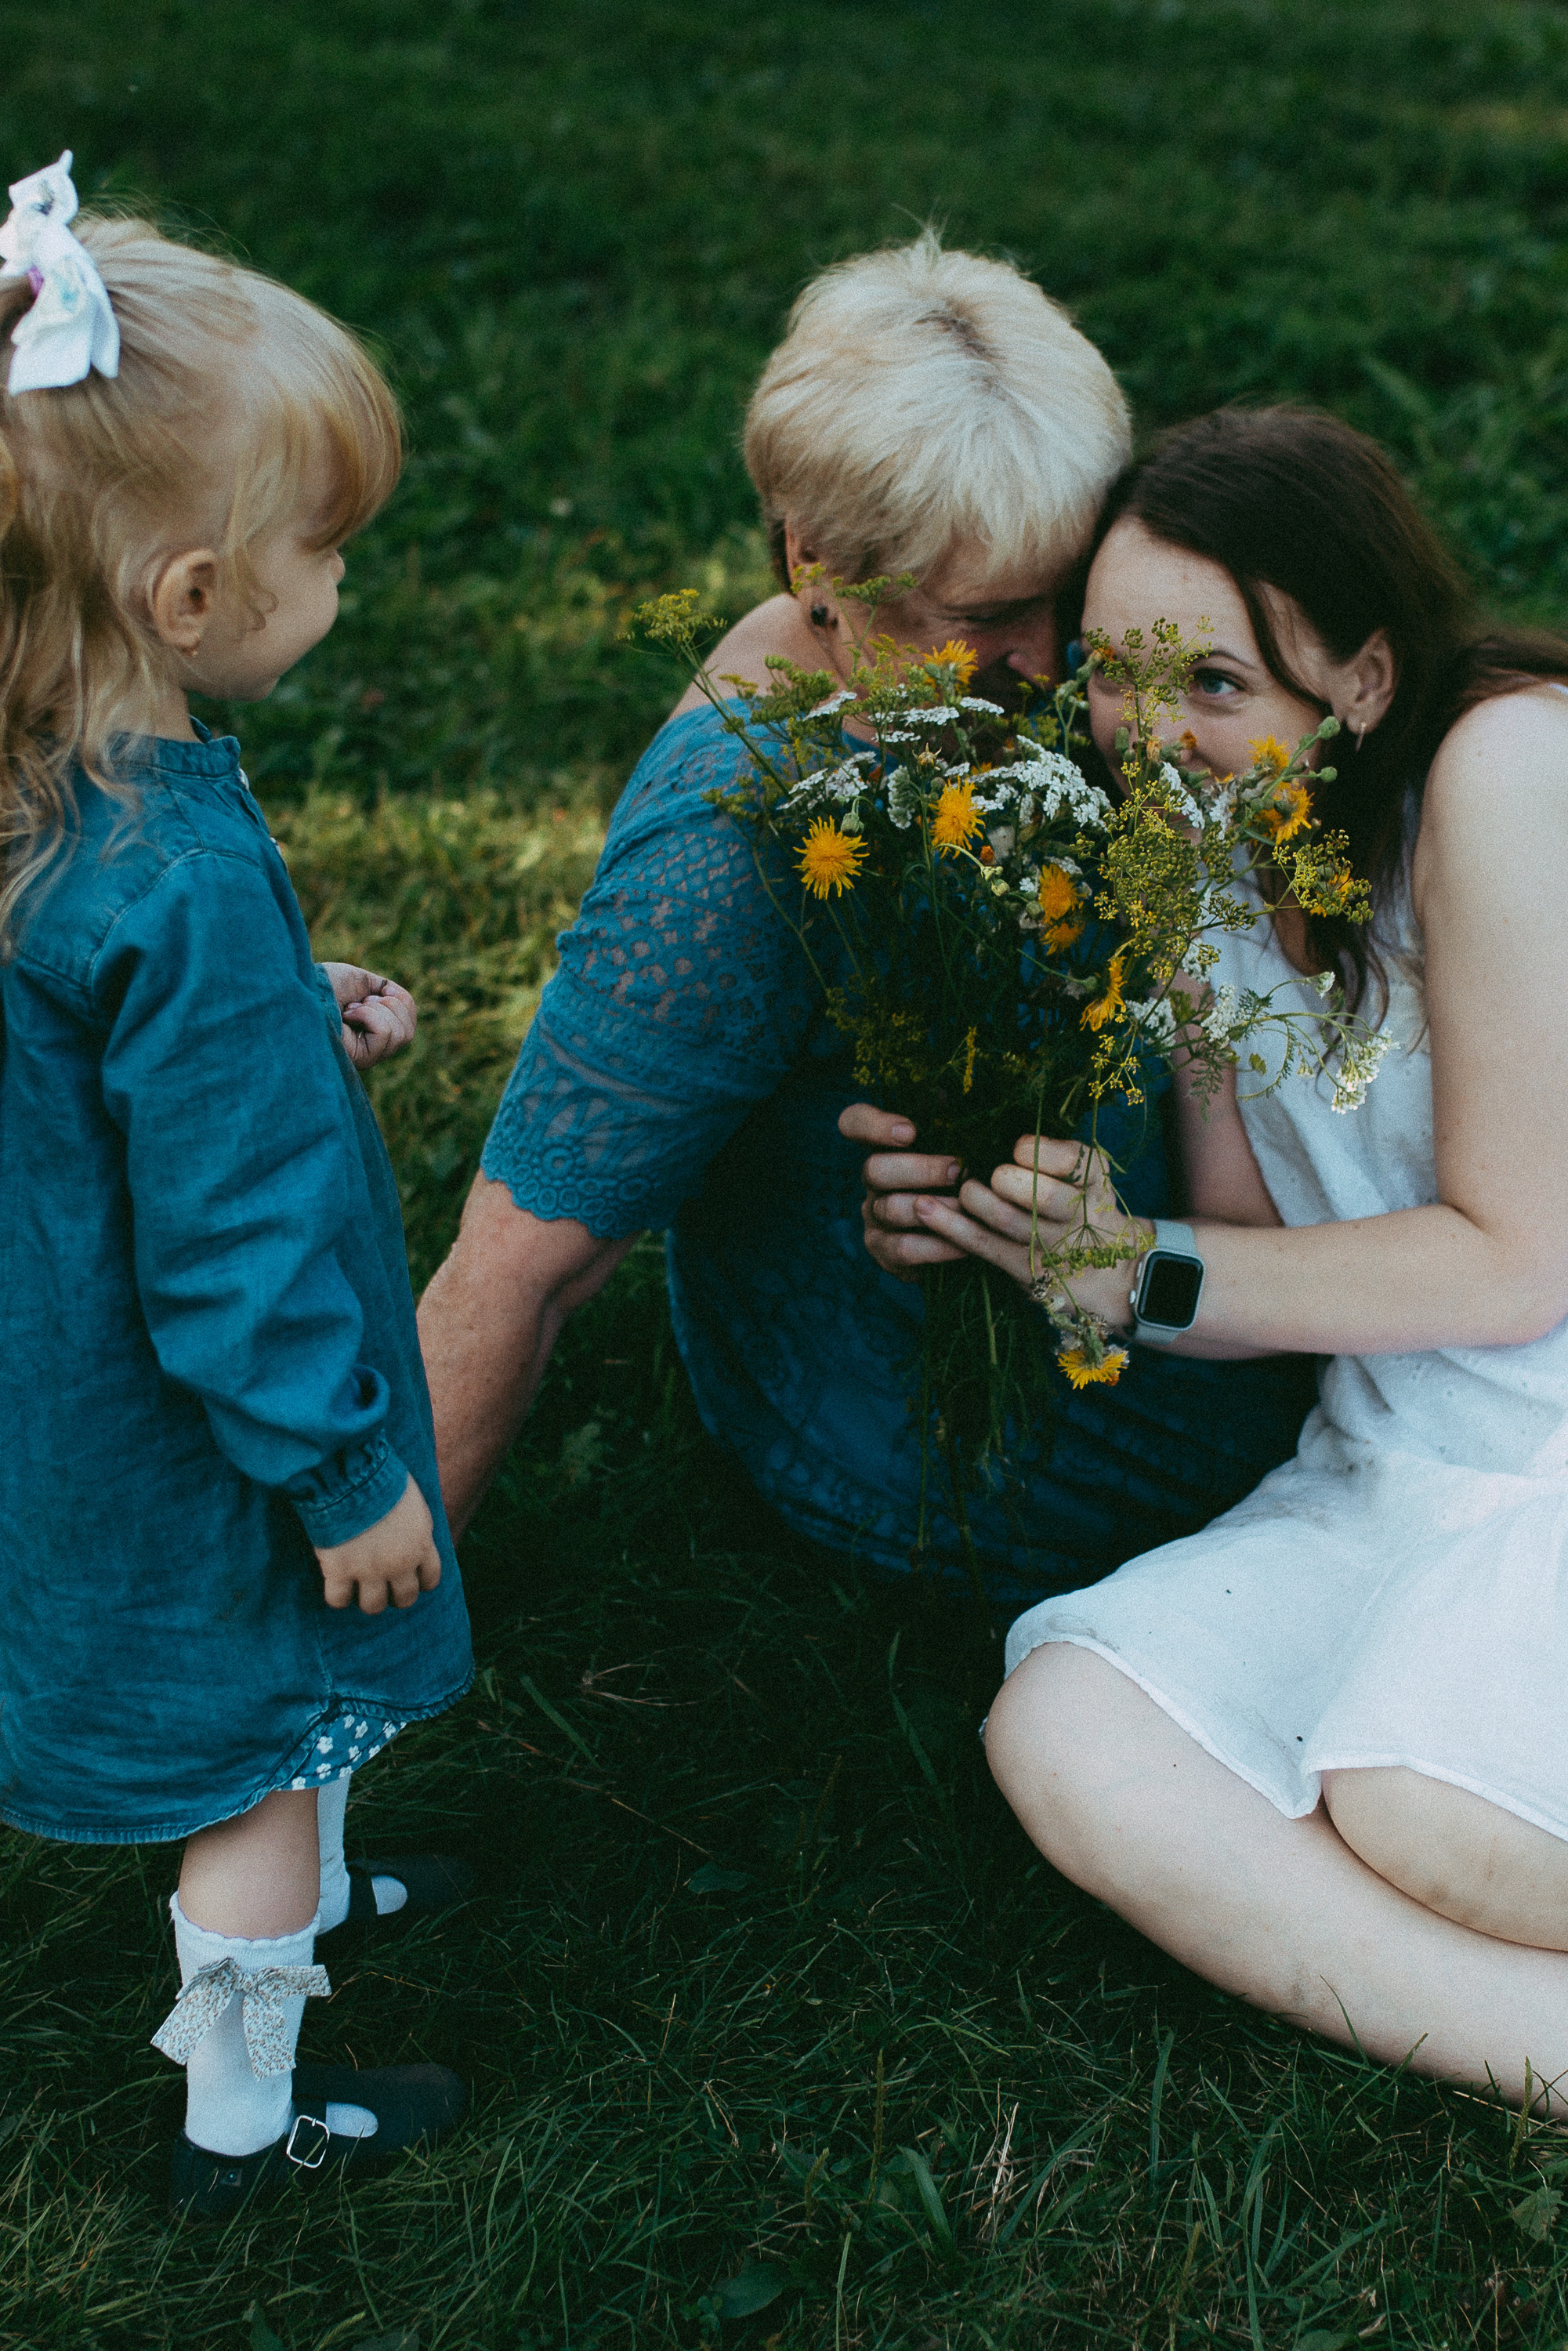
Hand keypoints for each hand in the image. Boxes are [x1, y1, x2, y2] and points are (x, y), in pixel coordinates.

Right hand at [314, 1474, 442, 1614]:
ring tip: (359, 1589)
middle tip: (384, 1586)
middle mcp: (399, 1563)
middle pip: (405, 1598)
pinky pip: (338, 1600)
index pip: (431, 1577)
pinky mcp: (339, 1571)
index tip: (413, 1580)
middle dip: (395, 1594)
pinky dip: (337, 1596)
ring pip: (373, 1606)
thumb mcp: (414, 1502)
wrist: (352, 1475)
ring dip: (368, 1599)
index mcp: (421, 1544)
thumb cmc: (383, 1478)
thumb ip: (417, 1526)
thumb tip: (415, 1535)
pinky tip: (335, 1585)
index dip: (421, 1582)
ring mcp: (369, 1570)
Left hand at [321, 961, 416, 1070]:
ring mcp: (366, 1057)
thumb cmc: (322, 985)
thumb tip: (396, 998)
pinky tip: (347, 1015)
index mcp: (372, 1033)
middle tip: (357, 1002)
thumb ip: (382, 993)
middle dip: (390, 1006)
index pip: (408, 1027)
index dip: (403, 1002)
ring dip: (378, 1010)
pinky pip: (385, 1034)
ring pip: (401, 1034)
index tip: (378, 990)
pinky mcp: (359, 1058)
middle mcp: (370, 1050)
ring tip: (350, 1008)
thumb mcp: (360, 982)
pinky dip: (369, 1015)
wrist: (300, 988)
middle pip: (408, 1033)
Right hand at [838, 1101, 965, 1282]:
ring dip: (933, 1208)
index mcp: (886, 1148)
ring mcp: (874, 1218)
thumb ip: (953, 1121)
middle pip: (874, 1169)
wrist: (970, 1239)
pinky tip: (964, 1243)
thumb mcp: (963, 1147)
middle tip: (958, 1170)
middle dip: (919, 1169)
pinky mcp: (884, 1253)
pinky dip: (937, 1246)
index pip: (855, 1123)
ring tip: (969, 1208)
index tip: (910, 1131)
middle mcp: (872, 1181)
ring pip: (889, 1209)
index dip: (873, 1124)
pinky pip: (903, 1249)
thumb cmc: (966, 1184)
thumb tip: (945, 1092)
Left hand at [899, 1134, 1152, 1326]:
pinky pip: (983, 1245)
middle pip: (1044, 1196)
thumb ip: (1048, 1145)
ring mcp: (1051, 1245)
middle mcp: (1077, 1213)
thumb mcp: (1080, 1170)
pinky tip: (926, 1209)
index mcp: (1094, 1178)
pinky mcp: (1024, 1269)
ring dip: (976, 1200)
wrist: (1104, 1270)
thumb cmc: (1076, 1200)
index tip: (1018, 1148)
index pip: (1073, 1160)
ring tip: (963, 1187)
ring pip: (1008, 1220)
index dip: (1040, 1153)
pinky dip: (951, 1226)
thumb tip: (982, 1106)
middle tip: (995, 1174)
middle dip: (1009, 1180)